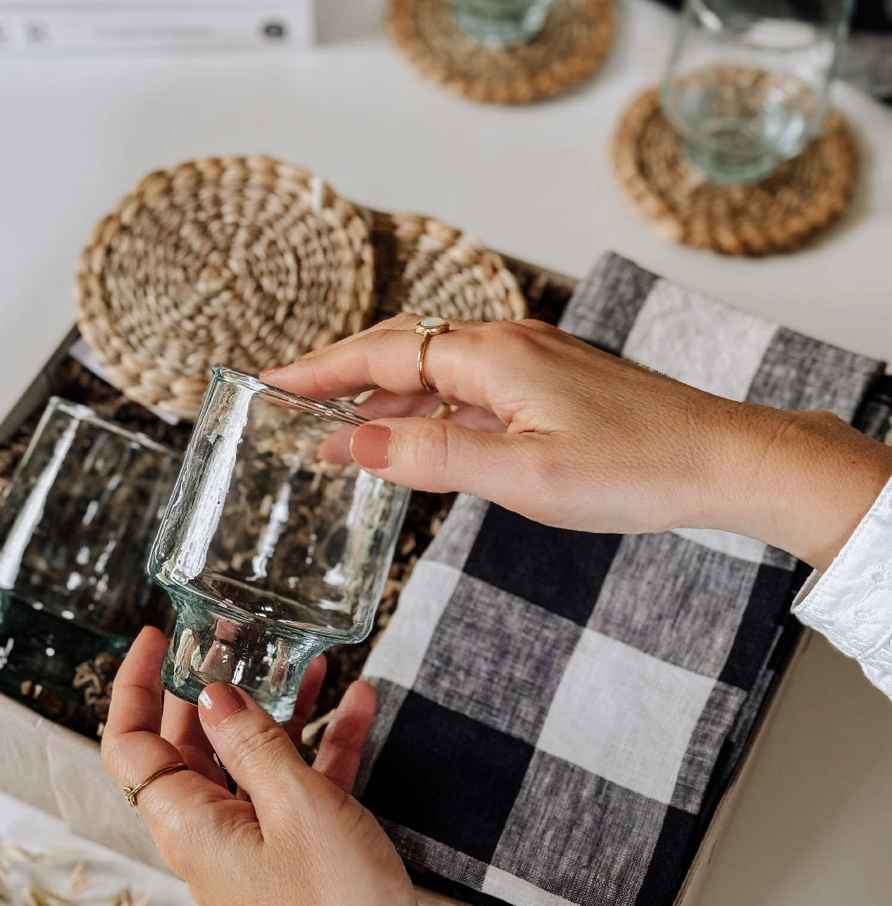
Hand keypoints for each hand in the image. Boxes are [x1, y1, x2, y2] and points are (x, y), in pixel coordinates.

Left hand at [101, 627, 463, 905]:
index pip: (131, 745)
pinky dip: (323, 745)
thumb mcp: (297, 805)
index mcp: (191, 824)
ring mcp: (256, 843)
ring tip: (307, 661)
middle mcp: (213, 833)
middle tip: (239, 638)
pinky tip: (357, 705)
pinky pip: (300, 785)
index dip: (136, 686)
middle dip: (214, 687)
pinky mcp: (298, 852)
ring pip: (252, 759)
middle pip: (192, 745)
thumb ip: (252, 741)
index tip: (158, 638)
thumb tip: (212, 692)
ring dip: (279, 709)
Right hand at [262, 314, 891, 568]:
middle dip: (343, 376)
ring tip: (342, 429)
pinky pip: (470, 389)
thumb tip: (358, 441)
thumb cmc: (635, 469)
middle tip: (293, 403)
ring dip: (386, 396)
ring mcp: (532, 362)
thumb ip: (435, 457)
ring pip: (436, 370)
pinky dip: (431, 409)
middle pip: (403, 349)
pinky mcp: (551, 385)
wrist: (722, 460)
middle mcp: (507, 345)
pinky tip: (421, 436)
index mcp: (493, 356)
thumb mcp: (523, 474)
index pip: (381, 351)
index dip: (320, 369)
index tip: (269, 383)